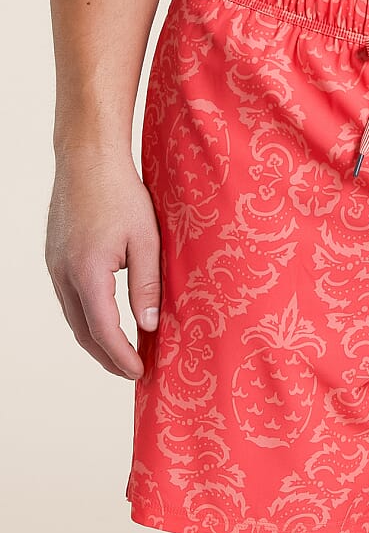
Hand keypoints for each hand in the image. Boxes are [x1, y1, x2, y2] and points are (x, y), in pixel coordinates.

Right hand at [45, 150, 160, 378]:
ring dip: (96, 339)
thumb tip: (149, 326)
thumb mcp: (146, 241)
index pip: (103, 330)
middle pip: (83, 331)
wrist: (88, 159)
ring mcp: (55, 266)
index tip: (139, 373)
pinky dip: (88, 317)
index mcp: (88, 272)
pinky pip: (70, 298)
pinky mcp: (55, 257)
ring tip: (123, 352)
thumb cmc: (122, 195)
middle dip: (107, 357)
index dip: (121, 356)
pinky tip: (106, 320)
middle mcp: (64, 273)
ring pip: (73, 316)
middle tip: (132, 372)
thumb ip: (148, 286)